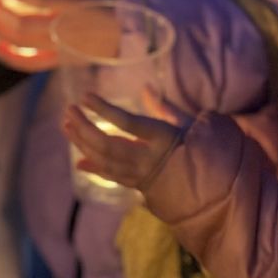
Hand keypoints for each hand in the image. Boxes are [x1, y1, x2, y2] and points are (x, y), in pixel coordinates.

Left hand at [62, 90, 192, 190]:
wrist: (210, 189)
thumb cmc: (201, 150)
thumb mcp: (188, 125)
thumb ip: (164, 107)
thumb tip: (146, 88)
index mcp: (163, 139)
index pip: (128, 123)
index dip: (105, 110)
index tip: (85, 96)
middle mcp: (149, 160)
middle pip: (109, 145)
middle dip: (85, 128)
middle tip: (69, 110)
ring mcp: (141, 176)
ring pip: (106, 162)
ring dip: (83, 144)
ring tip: (67, 126)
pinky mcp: (138, 186)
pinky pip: (111, 177)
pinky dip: (94, 168)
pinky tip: (78, 160)